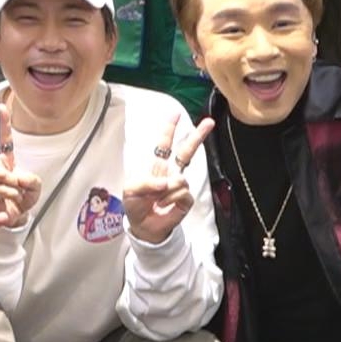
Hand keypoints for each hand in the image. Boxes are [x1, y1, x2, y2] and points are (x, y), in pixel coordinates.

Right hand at [0, 92, 42, 228]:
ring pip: (5, 177)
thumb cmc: (23, 200)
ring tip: (17, 197)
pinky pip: (3, 190)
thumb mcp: (35, 187)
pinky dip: (13, 197)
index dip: (4, 123)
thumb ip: (31, 179)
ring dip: (17, 189)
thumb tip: (16, 176)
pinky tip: (10, 203)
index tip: (0, 106)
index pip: (5, 140)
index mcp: (7, 162)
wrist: (16, 218)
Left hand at [123, 118, 212, 244]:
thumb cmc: (135, 206)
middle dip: (198, 136)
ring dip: (166, 191)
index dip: (169, 129)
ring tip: (157, 200)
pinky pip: (182, 194)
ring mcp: (179, 186)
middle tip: (210, 122)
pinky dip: (170, 200)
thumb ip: (145, 183)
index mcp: (157, 166)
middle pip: (186, 151)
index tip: (175, 113)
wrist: (143, 227)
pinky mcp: (186, 200)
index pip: (163, 144)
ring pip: (180, 180)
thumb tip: (166, 182)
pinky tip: (164, 206)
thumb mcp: (130, 191)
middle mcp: (170, 173)